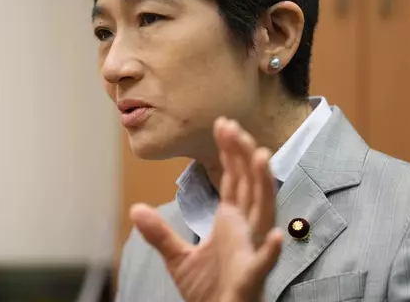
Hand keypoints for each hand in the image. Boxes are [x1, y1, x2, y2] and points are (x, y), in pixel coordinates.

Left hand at [130, 117, 282, 301]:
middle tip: (233, 126)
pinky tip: (274, 236)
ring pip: (262, 212)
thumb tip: (136, 209)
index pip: (234, 180)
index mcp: (230, 222)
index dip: (231, 153)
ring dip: (264, 185)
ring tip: (261, 156)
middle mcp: (244, 231)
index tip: (223, 124)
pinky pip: (262, 264)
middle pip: (249, 186)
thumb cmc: (207, 290)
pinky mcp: (250, 278)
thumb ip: (159, 233)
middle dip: (243, 156)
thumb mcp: (178, 258)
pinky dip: (269, 251)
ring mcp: (249, 252)